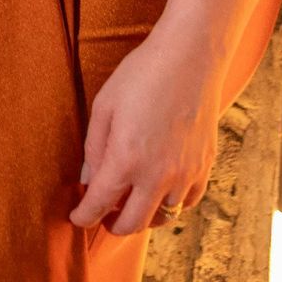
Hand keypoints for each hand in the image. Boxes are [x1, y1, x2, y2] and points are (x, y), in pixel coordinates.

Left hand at [70, 32, 223, 236]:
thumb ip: (94, 148)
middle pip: (131, 224)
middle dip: (112, 225)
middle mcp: (157, 174)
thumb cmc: (141, 75)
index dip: (84, 217)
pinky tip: (161, 190)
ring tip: (132, 202)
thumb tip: (89, 179)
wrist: (190, 56)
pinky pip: (187, 202)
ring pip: (162, 218)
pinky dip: (171, 204)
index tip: (77, 218)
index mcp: (126, 159)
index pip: (99, 205)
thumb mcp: (104, 106)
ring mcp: (184, 173)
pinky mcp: (204, 166)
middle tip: (104, 216)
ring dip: (143, 215)